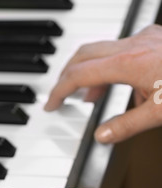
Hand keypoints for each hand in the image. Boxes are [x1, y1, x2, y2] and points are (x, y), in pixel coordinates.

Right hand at [45, 25, 161, 143]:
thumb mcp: (158, 113)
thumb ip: (127, 126)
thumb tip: (102, 136)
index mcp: (129, 63)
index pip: (80, 74)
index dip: (60, 90)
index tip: (51, 103)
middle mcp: (134, 44)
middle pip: (85, 54)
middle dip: (68, 75)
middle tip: (61, 93)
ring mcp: (145, 38)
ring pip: (105, 50)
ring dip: (93, 72)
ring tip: (93, 96)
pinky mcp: (155, 38)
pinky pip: (126, 49)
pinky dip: (115, 67)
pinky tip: (127, 85)